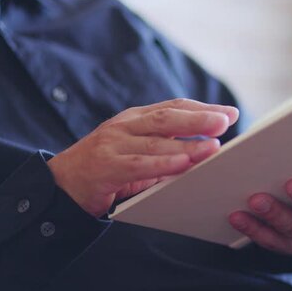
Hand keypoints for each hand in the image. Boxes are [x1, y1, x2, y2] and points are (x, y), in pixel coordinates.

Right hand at [47, 98, 238, 216]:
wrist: (62, 184)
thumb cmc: (108, 168)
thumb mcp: (139, 152)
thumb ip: (167, 147)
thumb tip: (208, 150)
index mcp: (136, 118)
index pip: (173, 106)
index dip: (203, 109)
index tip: (230, 113)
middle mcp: (126, 125)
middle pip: (167, 117)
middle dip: (199, 118)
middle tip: (225, 121)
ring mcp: (113, 144)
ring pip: (156, 141)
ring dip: (187, 145)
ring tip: (213, 147)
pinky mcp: (105, 166)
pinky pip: (139, 165)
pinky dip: (163, 165)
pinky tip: (184, 166)